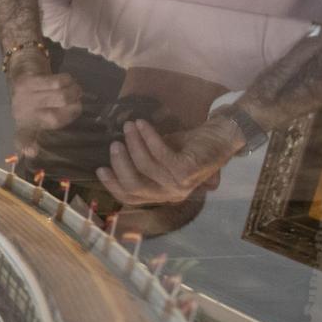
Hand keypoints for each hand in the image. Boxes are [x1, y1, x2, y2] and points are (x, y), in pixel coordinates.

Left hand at [9, 65, 81, 156]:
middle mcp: (21, 115)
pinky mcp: (27, 82)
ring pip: (61, 97)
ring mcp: (23, 97)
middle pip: (57, 117)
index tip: (32, 152)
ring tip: (75, 90)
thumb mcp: (40, 117)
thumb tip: (73, 114)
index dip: (27, 146)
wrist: (22, 74)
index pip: (22, 140)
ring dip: (74, 92)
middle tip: (77, 101)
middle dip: (73, 107)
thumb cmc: (36, 99)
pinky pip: (57, 82)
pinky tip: (68, 81)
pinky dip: (68, 81)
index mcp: (26, 127)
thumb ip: (56, 121)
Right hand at [95, 118, 237, 206]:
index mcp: (163, 195)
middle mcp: (171, 194)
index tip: (100, 168)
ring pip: (145, 165)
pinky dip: (148, 136)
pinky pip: (159, 153)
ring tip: (129, 126)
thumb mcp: (161, 157)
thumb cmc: (189, 147)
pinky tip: (142, 124)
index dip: (113, 185)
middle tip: (114, 143)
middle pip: (134, 185)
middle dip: (120, 163)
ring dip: (134, 142)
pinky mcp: (187, 170)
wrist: (221, 137)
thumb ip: (142, 163)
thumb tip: (114, 155)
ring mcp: (180, 184)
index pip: (131, 198)